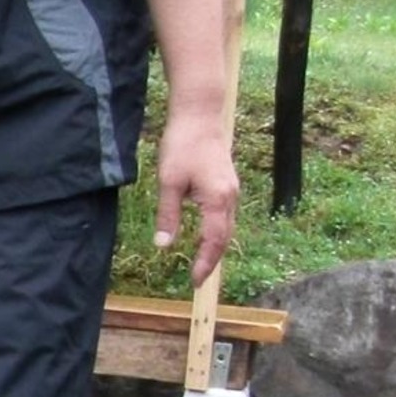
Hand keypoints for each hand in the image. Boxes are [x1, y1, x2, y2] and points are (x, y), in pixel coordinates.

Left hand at [152, 109, 238, 284]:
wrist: (199, 116)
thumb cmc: (182, 145)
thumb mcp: (168, 183)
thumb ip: (168, 215)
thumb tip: (164, 245)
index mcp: (217, 199)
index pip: (214, 240)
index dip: (205, 262)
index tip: (195, 281)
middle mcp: (230, 197)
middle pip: (225, 237)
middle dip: (212, 260)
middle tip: (197, 280)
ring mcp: (231, 190)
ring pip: (227, 227)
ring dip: (216, 248)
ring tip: (201, 265)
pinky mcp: (227, 184)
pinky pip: (225, 216)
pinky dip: (217, 232)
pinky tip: (206, 238)